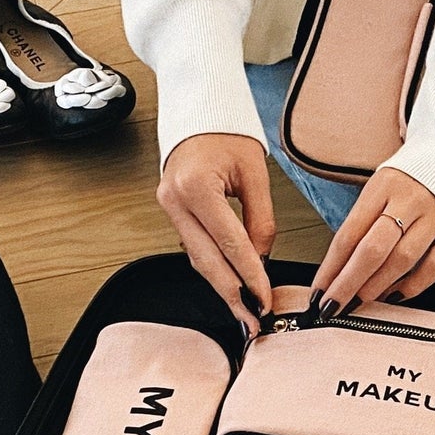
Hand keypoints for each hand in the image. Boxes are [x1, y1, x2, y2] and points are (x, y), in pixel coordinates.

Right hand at [157, 133, 274, 331]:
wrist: (199, 113)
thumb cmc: (227, 134)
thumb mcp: (254, 173)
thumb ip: (261, 220)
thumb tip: (262, 260)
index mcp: (196, 187)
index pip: (230, 243)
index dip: (250, 276)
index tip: (265, 300)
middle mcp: (176, 200)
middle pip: (207, 260)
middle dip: (232, 295)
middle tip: (252, 321)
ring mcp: (169, 207)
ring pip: (198, 259)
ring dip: (222, 287)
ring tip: (244, 311)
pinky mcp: (172, 212)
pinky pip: (194, 248)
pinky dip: (214, 268)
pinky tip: (230, 286)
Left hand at [312, 167, 434, 313]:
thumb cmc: (411, 180)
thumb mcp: (381, 189)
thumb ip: (363, 223)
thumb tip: (338, 268)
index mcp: (383, 187)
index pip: (349, 234)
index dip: (331, 267)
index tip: (317, 291)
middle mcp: (409, 201)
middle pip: (372, 250)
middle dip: (347, 284)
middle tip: (332, 306)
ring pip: (402, 260)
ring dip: (376, 286)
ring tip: (359, 302)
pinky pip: (434, 267)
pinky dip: (413, 285)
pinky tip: (395, 294)